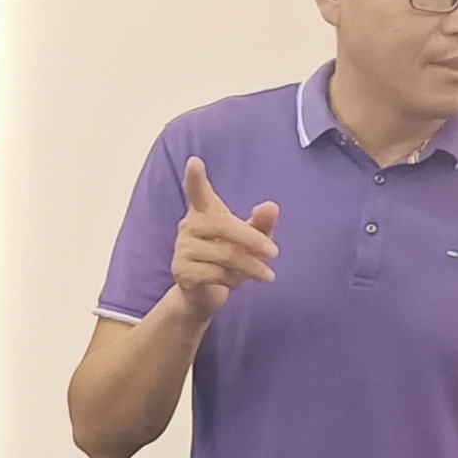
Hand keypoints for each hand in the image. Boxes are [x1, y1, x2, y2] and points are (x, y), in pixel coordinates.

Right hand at [167, 157, 281, 315]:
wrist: (204, 295)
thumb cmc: (227, 260)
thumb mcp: (250, 241)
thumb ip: (261, 224)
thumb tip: (271, 206)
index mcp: (203, 212)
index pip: (197, 191)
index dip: (195, 177)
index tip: (195, 162)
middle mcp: (188, 226)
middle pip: (223, 225)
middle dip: (253, 239)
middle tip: (275, 252)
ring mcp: (182, 248)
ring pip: (223, 253)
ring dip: (251, 266)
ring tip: (266, 275)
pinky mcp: (182, 271)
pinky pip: (214, 273)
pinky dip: (233, 279)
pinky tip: (237, 283)